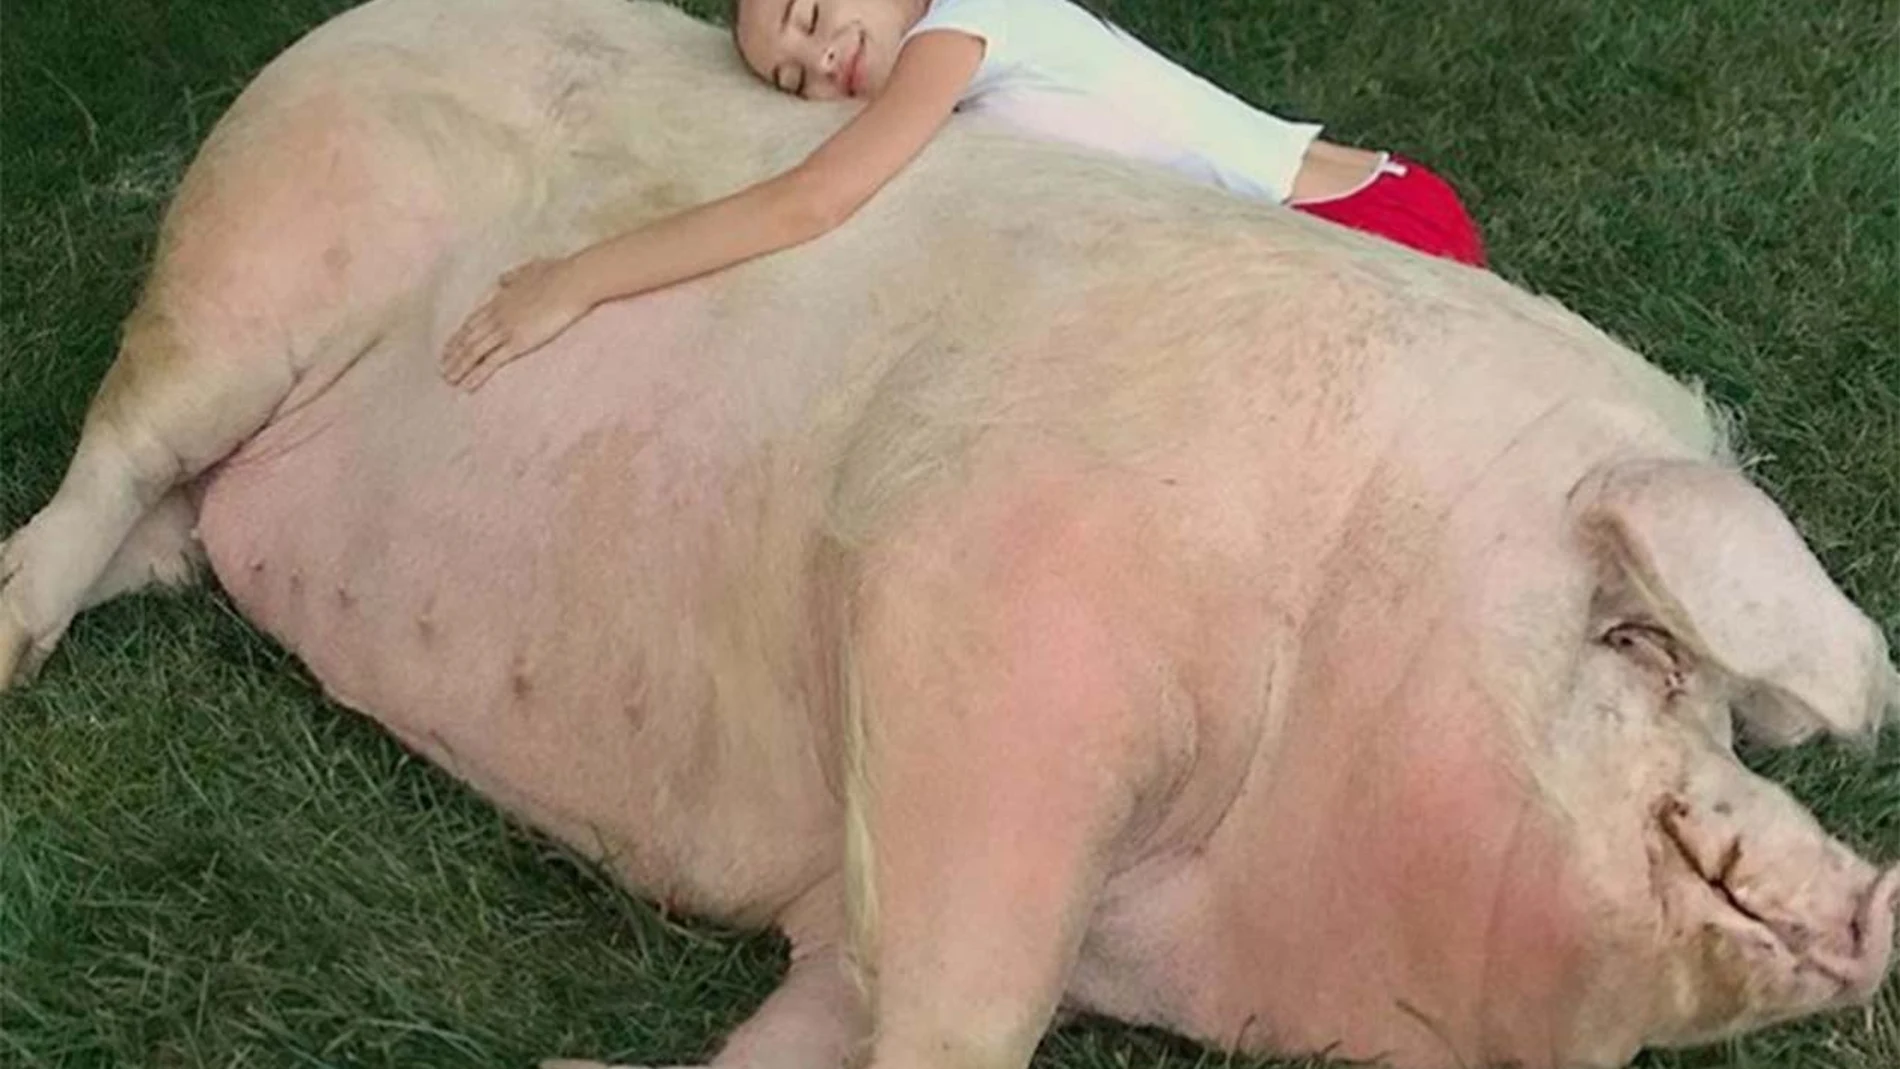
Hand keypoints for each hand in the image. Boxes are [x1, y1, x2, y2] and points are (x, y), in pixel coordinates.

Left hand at [441, 257, 592, 390]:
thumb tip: (502, 279)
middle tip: (442, 367)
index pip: (472, 321)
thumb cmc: (558, 273)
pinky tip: (466, 385)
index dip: (459, 335)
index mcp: (500, 299)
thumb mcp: (530, 270)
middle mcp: (496, 314)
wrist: (572, 282)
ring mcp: (504, 329)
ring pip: (472, 351)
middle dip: (453, 354)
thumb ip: (513, 277)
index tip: (449, 346)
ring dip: (458, 367)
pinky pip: (490, 361)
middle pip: (467, 337)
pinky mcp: (516, 342)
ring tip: (448, 380)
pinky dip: (475, 374)